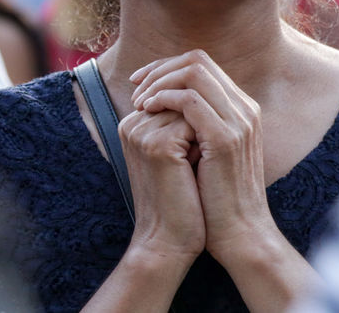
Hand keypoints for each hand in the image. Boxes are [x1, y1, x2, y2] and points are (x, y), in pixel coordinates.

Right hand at [118, 106, 205, 265]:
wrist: (168, 241)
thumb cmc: (178, 199)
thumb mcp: (174, 154)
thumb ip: (178, 123)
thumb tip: (206, 97)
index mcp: (133, 124)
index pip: (176, 96)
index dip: (193, 125)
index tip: (185, 159)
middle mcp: (132, 124)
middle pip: (183, 99)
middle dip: (198, 127)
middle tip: (189, 165)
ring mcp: (142, 133)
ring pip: (191, 108)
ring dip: (202, 134)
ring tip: (189, 168)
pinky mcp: (158, 145)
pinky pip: (195, 124)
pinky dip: (204, 144)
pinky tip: (193, 170)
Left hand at [129, 50, 275, 264]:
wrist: (239, 234)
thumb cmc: (216, 198)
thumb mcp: (206, 152)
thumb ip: (194, 125)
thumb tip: (163, 104)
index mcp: (241, 110)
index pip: (202, 65)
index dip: (167, 67)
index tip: (141, 82)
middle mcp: (244, 109)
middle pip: (198, 60)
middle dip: (160, 68)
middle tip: (136, 86)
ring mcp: (238, 122)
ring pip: (194, 73)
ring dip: (159, 82)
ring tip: (140, 101)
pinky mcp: (226, 139)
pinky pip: (190, 100)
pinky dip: (164, 98)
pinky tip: (147, 111)